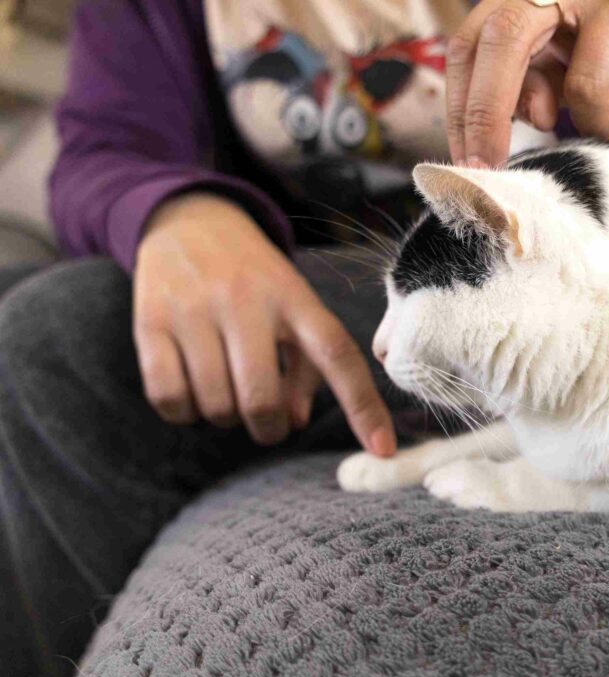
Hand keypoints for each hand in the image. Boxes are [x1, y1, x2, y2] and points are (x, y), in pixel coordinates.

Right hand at [134, 193, 395, 453]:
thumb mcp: (293, 307)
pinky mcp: (150, 321)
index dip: (363, 406)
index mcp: (295, 298)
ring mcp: (195, 310)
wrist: (190, 221)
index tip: (383, 449)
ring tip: (228, 391)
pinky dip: (184, 412)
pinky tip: (192, 391)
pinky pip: (169, 398)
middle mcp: (246, 301)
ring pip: (216, 406)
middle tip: (267, 419)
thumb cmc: (255, 280)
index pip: (337, 355)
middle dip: (268, 428)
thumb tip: (296, 421)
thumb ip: (308, 366)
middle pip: (263, 400)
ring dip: (226, 418)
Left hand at [446, 0, 608, 166]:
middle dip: (489, 116)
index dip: (462, 105)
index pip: (474, 41)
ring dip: (596, 125)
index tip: (466, 160)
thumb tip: (531, 116)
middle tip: (491, 169)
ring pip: (586, 88)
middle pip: (506, 40)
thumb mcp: (564, 54)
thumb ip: (533, 79)